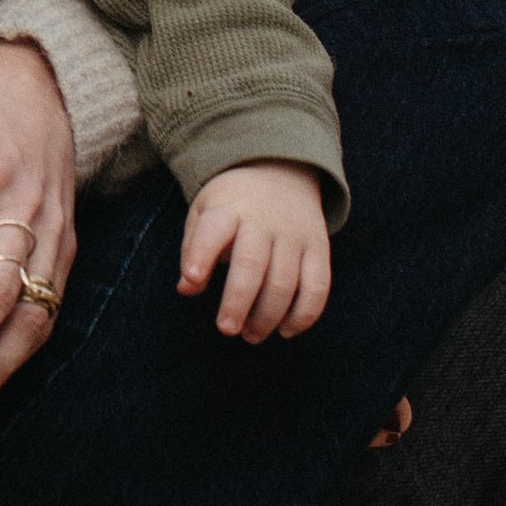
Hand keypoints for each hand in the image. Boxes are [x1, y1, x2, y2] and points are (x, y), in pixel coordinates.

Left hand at [179, 161, 329, 341]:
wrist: (280, 169)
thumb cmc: (232, 203)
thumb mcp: (204, 211)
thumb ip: (193, 248)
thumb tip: (186, 288)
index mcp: (228, 208)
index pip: (213, 230)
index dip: (201, 254)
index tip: (192, 279)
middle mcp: (263, 220)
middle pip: (252, 264)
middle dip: (238, 300)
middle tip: (226, 329)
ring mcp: (294, 234)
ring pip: (286, 281)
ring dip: (268, 316)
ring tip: (250, 335)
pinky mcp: (318, 248)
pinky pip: (317, 286)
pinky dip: (304, 314)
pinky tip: (285, 330)